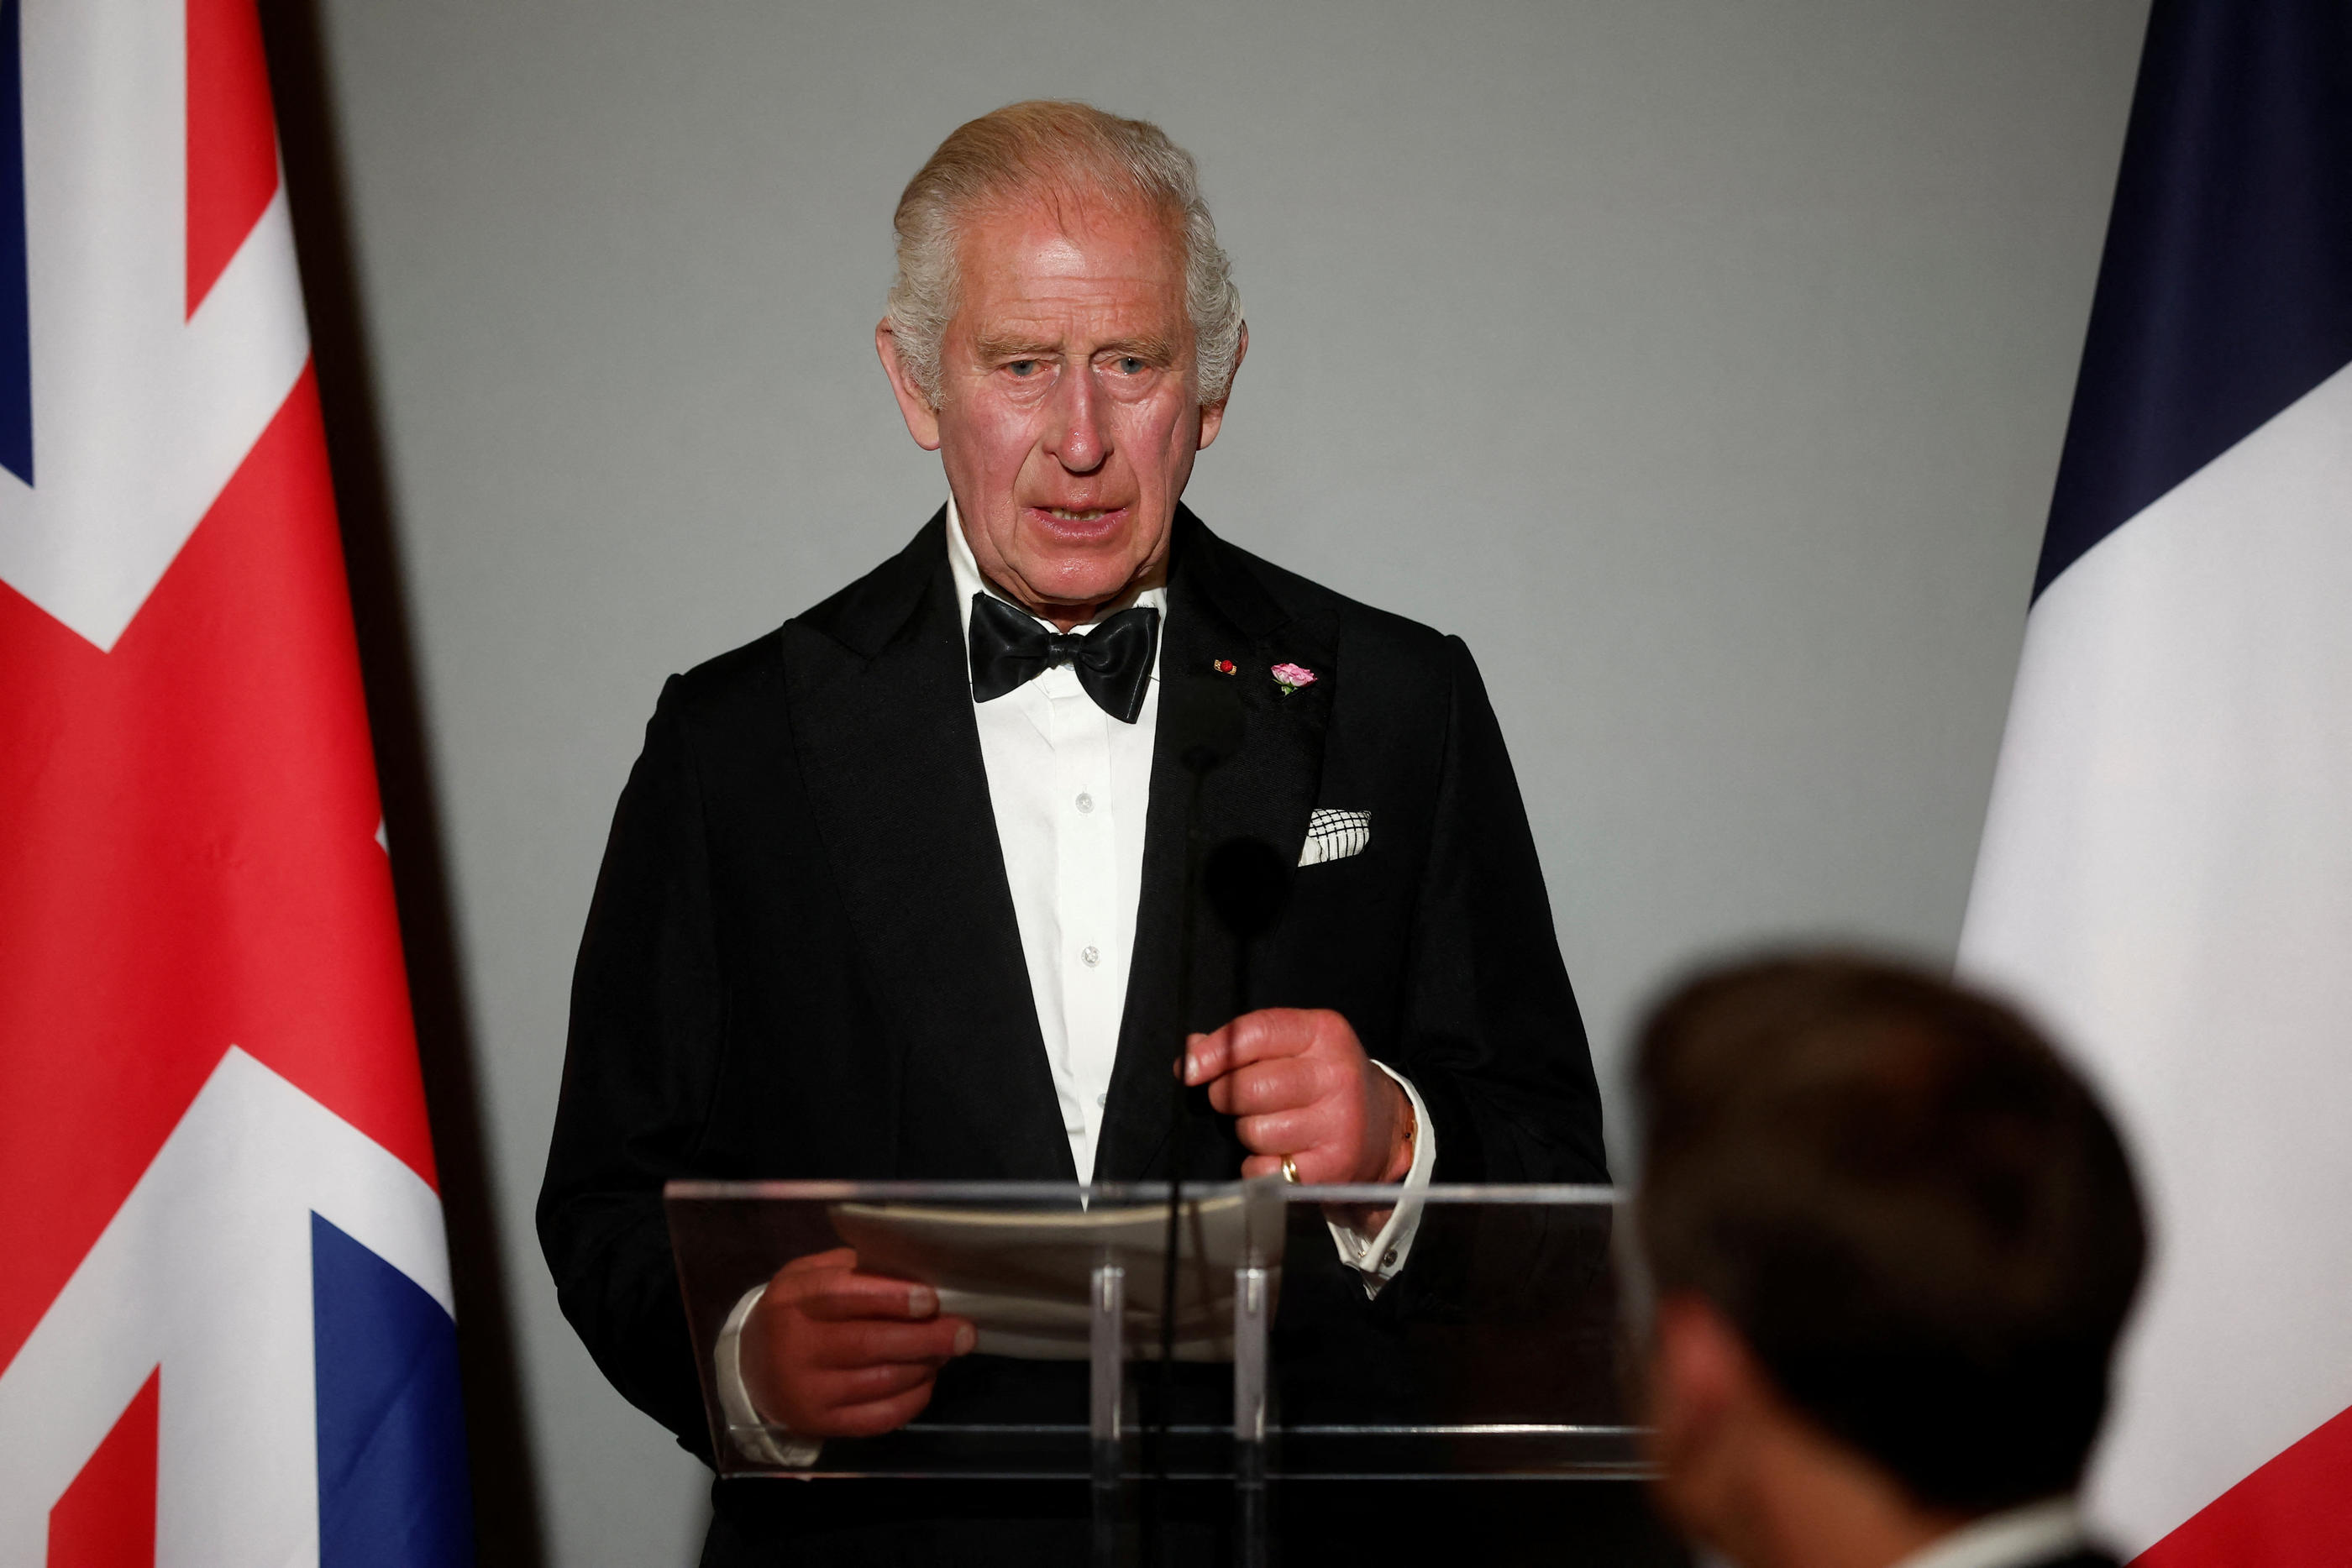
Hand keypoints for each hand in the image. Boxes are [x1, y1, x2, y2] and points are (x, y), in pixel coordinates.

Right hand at [738, 1247, 974, 1438]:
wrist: (752, 1368)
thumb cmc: (795, 1312)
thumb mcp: (809, 1276)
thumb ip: (853, 1270)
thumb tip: (915, 1272)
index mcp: (794, 1301)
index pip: (844, 1297)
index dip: (891, 1298)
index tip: (931, 1299)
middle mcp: (796, 1348)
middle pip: (869, 1344)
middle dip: (924, 1338)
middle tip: (963, 1332)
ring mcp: (808, 1391)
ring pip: (880, 1382)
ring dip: (924, 1366)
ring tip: (947, 1351)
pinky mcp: (821, 1424)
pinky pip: (878, 1417)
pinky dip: (912, 1400)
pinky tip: (926, 1381)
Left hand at [1183, 1008, 1414, 1185]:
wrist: (1384, 1128)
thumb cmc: (1324, 1082)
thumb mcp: (1296, 1047)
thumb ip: (1243, 1045)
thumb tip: (1190, 1053)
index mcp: (1324, 1033)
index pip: (1257, 1032)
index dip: (1215, 1051)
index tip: (1188, 1068)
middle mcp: (1336, 1075)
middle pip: (1246, 1087)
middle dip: (1227, 1096)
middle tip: (1239, 1100)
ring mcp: (1338, 1123)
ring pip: (1252, 1130)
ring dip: (1247, 1132)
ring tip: (1271, 1125)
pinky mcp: (1332, 1167)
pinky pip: (1263, 1169)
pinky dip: (1259, 1165)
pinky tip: (1281, 1153)